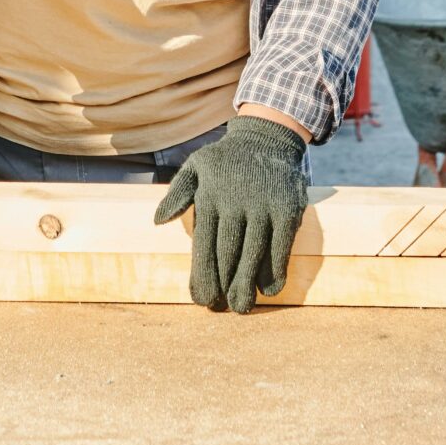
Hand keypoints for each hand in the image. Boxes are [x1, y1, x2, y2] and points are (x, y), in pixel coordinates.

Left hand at [154, 117, 308, 313]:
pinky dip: (275, 271)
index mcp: (210, 195)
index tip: (201, 299)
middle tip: (220, 308)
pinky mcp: (287, 210)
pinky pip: (281, 247)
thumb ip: (178, 193)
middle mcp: (236, 202)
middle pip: (228, 255)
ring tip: (242, 307)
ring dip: (247, 285)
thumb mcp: (196, 166)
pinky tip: (268, 289)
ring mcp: (264, 206)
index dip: (202, 275)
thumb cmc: (226, 161)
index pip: (203, 244)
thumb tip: (158, 221)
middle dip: (223, 286)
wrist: (267, 136)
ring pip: (254, 255)